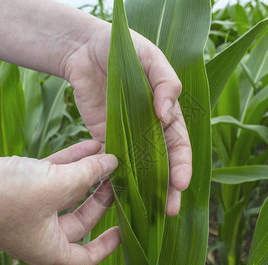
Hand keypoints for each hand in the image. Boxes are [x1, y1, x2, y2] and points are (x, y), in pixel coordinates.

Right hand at [0, 141, 119, 264]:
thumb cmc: (2, 196)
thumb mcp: (55, 186)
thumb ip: (87, 175)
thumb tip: (112, 162)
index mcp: (48, 246)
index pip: (84, 256)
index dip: (106, 246)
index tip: (123, 229)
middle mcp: (40, 230)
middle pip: (80, 219)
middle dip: (101, 199)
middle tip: (119, 180)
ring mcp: (30, 205)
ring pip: (68, 191)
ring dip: (88, 174)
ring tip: (110, 157)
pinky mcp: (21, 182)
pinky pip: (53, 173)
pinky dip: (71, 161)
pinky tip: (91, 145)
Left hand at [62, 19, 191, 216]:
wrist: (84, 50)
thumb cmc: (123, 48)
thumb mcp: (150, 56)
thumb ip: (164, 81)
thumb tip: (166, 113)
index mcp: (166, 111)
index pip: (180, 143)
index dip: (183, 163)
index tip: (181, 183)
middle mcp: (150, 128)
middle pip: (164, 163)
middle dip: (169, 188)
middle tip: (171, 210)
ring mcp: (128, 136)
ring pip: (141, 169)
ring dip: (147, 191)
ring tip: (150, 213)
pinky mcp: (106, 139)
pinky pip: (114, 163)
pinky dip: (118, 180)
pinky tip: (119, 198)